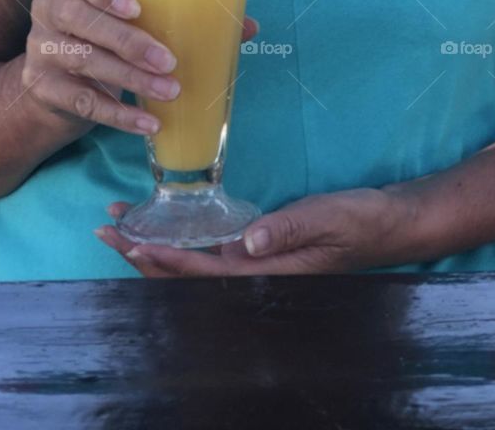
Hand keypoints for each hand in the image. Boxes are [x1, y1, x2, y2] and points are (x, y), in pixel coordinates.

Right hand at [22, 0, 259, 135]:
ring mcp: (41, 51)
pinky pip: (83, 102)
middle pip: (81, 20)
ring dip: (131, 78)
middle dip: (128, 41)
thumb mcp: (131, 18)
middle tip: (168, 60)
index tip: (136, 6)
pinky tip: (149, 122)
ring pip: (85, 62)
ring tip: (170, 91)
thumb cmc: (106, 37)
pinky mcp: (43, 89)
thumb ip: (182, 13)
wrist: (53, 86)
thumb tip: (247, 26)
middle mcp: (48, 10)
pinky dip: (119, 114)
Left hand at [94, 188, 401, 277]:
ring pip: (194, 266)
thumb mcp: (325, 218)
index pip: (202, 272)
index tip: (128, 242)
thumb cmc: (359, 221)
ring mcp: (256, 266)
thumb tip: (244, 243)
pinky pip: (211, 255)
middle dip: (144, 255)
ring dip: (157, 248)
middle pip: (187, 275)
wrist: (388, 224)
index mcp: (268, 274)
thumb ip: (285, 230)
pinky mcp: (260, 253)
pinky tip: (165, 226)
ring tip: (122, 224)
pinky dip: (181, 241)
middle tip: (106, 228)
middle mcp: (255, 277)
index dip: (162, 259)